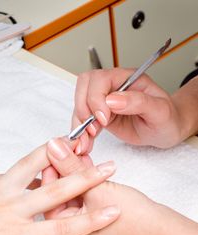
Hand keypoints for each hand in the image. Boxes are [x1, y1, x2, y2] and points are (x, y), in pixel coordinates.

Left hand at [0, 143, 119, 234]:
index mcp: (15, 234)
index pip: (62, 227)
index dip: (90, 221)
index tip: (114, 211)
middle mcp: (13, 208)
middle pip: (56, 191)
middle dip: (86, 179)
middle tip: (109, 167)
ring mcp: (1, 190)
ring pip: (34, 167)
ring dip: (57, 155)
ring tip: (76, 142)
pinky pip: (16, 169)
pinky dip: (34, 163)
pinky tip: (43, 161)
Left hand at [45, 138, 160, 234]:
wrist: (160, 231)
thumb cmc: (131, 216)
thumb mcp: (97, 187)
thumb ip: (72, 166)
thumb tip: (52, 147)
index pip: (49, 198)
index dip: (51, 171)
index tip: (54, 151)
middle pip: (61, 199)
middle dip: (65, 173)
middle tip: (67, 151)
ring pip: (73, 201)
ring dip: (77, 178)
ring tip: (81, 157)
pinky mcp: (95, 231)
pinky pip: (84, 206)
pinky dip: (86, 189)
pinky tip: (90, 169)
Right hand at [72, 68, 190, 153]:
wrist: (167, 130)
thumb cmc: (168, 118)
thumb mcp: (160, 110)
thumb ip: (138, 102)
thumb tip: (112, 100)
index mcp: (127, 78)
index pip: (100, 79)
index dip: (97, 98)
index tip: (105, 119)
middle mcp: (113, 87)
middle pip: (84, 86)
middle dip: (83, 108)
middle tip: (92, 129)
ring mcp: (105, 102)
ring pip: (80, 104)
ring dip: (79, 123)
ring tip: (86, 141)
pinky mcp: (101, 117)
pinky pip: (84, 121)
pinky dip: (81, 133)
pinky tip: (86, 144)